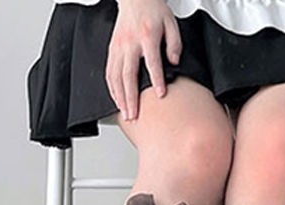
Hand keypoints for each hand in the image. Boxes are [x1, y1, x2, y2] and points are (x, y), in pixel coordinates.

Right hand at [105, 0, 181, 120]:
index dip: (156, 80)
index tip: (160, 94)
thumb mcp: (171, 22)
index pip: (152, 63)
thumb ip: (174, 43)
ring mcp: (118, 48)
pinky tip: (117, 99)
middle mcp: (130, 44)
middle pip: (129, 76)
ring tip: (125, 112)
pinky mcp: (112, 51)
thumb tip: (174, 62)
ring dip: (120, 98)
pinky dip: (112, 89)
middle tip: (134, 114)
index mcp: (147, 36)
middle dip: (131, 98)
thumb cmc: (153, 10)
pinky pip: (109, 73)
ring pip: (116, 78)